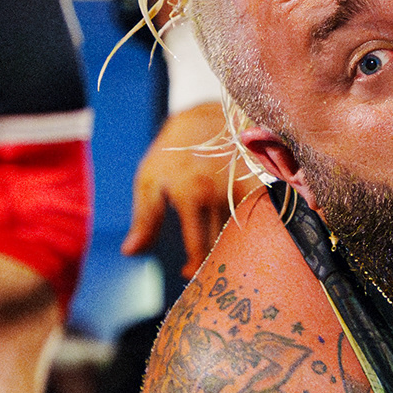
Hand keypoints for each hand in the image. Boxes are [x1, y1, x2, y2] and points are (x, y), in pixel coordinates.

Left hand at [121, 103, 258, 276]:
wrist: (205, 120)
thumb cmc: (172, 153)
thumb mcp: (149, 181)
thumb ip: (144, 219)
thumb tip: (130, 252)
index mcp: (190, 195)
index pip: (198, 247)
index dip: (194, 267)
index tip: (189, 273)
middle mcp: (218, 192)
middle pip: (222, 245)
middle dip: (214, 261)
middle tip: (206, 269)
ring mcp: (240, 186)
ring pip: (242, 234)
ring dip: (234, 249)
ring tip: (226, 255)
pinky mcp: (257, 183)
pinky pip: (261, 216)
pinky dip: (256, 231)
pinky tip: (250, 239)